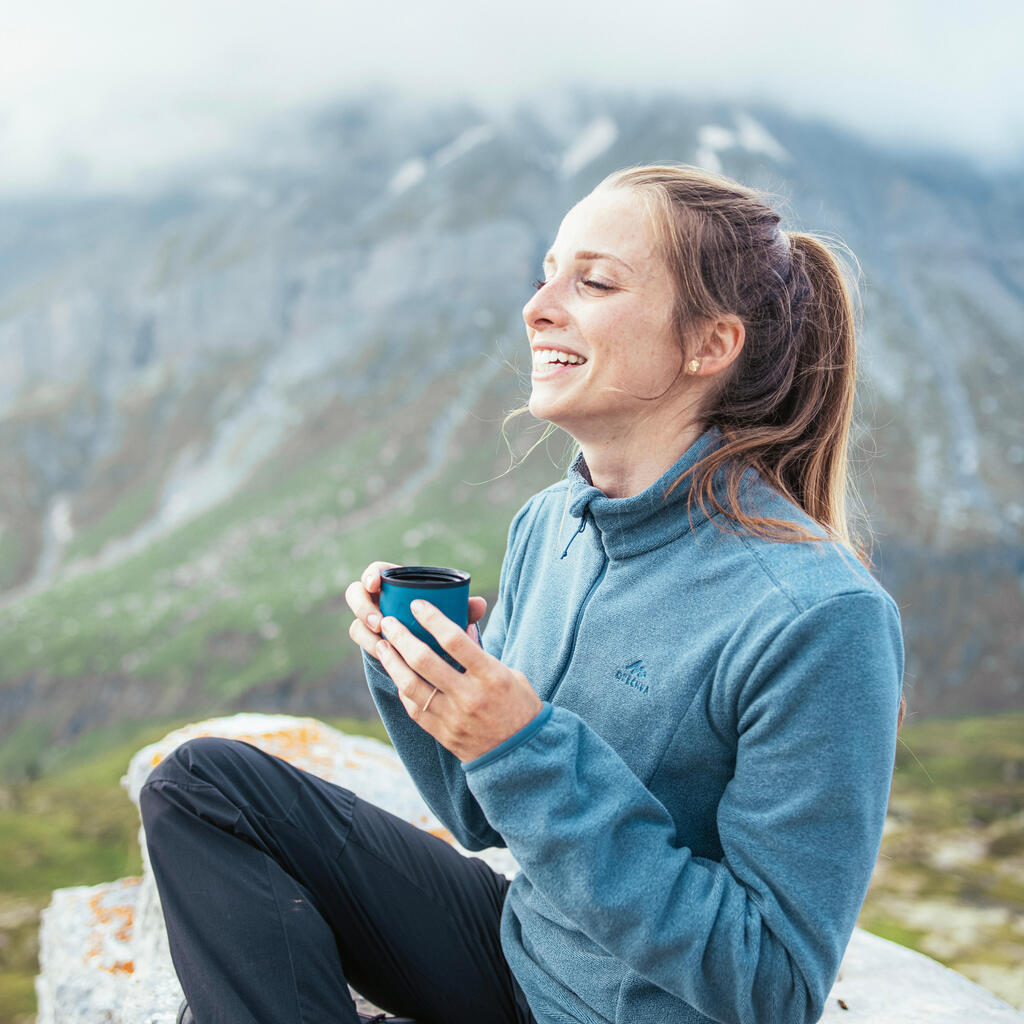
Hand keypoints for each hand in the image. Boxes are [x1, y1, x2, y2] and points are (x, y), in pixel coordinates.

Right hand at [345, 561, 487, 655]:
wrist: (432, 644)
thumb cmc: (441, 618)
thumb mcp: (451, 611)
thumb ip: (463, 607)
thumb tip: (479, 605)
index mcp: (394, 582)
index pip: (375, 571)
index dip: (370, 575)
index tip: (375, 583)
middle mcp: (378, 598)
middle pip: (356, 594)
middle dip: (362, 606)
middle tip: (378, 621)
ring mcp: (370, 619)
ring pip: (356, 621)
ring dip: (365, 631)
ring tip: (381, 642)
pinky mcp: (370, 638)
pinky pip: (362, 641)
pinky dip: (371, 647)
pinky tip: (383, 655)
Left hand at [374, 599, 543, 762]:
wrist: (523, 756)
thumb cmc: (519, 707)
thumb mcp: (509, 674)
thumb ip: (482, 653)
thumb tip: (462, 627)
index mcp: (491, 676)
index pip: (454, 640)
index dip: (432, 618)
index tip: (416, 604)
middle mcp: (469, 696)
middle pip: (424, 660)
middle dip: (401, 637)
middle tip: (389, 622)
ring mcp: (453, 717)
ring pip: (411, 685)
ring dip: (392, 662)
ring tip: (382, 645)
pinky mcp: (443, 734)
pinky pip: (414, 709)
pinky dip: (402, 689)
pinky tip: (396, 674)